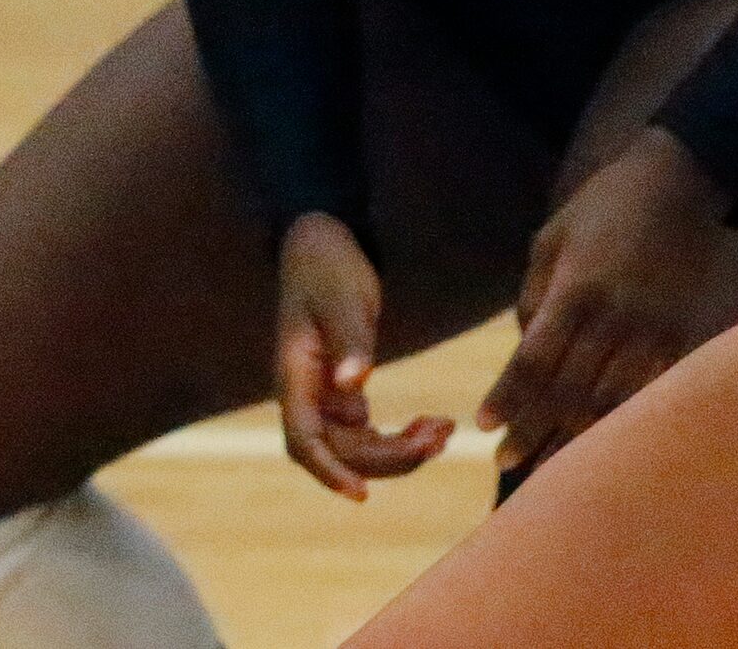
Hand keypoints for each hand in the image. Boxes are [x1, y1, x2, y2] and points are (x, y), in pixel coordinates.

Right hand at [275, 212, 451, 499]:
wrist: (322, 243)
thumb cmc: (328, 266)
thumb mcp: (342, 297)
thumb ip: (349, 340)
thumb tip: (353, 386)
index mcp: (293, 375)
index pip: (303, 439)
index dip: (328, 471)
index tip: (361, 495)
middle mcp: (305, 394)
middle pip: (339, 451)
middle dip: (388, 457)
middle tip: (439, 437)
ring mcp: (324, 395)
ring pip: (357, 448)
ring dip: (399, 451)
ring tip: (444, 431)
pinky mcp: (343, 391)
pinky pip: (368, 432)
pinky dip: (399, 436)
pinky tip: (431, 425)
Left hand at [478, 126, 728, 476]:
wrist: (678, 183)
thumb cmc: (605, 205)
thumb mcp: (553, 235)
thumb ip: (534, 293)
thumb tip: (525, 347)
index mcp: (576, 289)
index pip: (534, 358)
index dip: (509, 396)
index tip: (485, 426)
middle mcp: (614, 318)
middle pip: (568, 390)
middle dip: (535, 430)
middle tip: (505, 462)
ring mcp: (652, 332)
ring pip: (610, 401)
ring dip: (577, 438)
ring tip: (548, 467)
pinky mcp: (682, 337)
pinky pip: (650, 391)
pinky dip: (624, 421)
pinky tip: (605, 444)